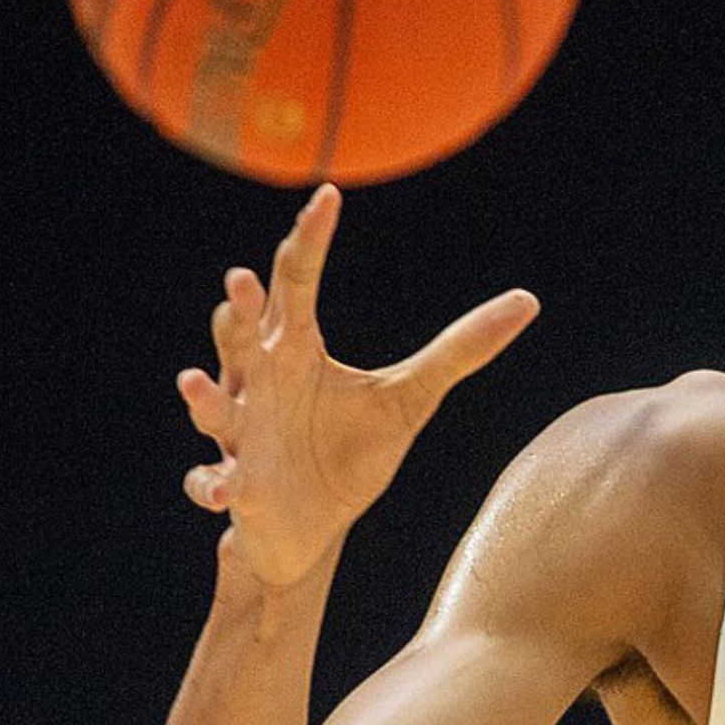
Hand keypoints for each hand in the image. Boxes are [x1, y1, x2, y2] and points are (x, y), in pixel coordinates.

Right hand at [177, 184, 539, 588]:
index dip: (310, 240)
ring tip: (195, 380)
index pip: (299, 284)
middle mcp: (260, 385)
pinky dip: (212, 485)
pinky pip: (213, 484)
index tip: (326, 195)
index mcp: (297, 352)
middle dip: (238, 313)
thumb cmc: (350, 451)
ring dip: (205, 398)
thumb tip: (529, 301)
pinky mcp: (236, 489)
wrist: (312, 529)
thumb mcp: (411, 398)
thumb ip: (461, 350)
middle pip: (243, 336)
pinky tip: (225, 489)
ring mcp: (241, 437)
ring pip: (215, 408)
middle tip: (243, 280)